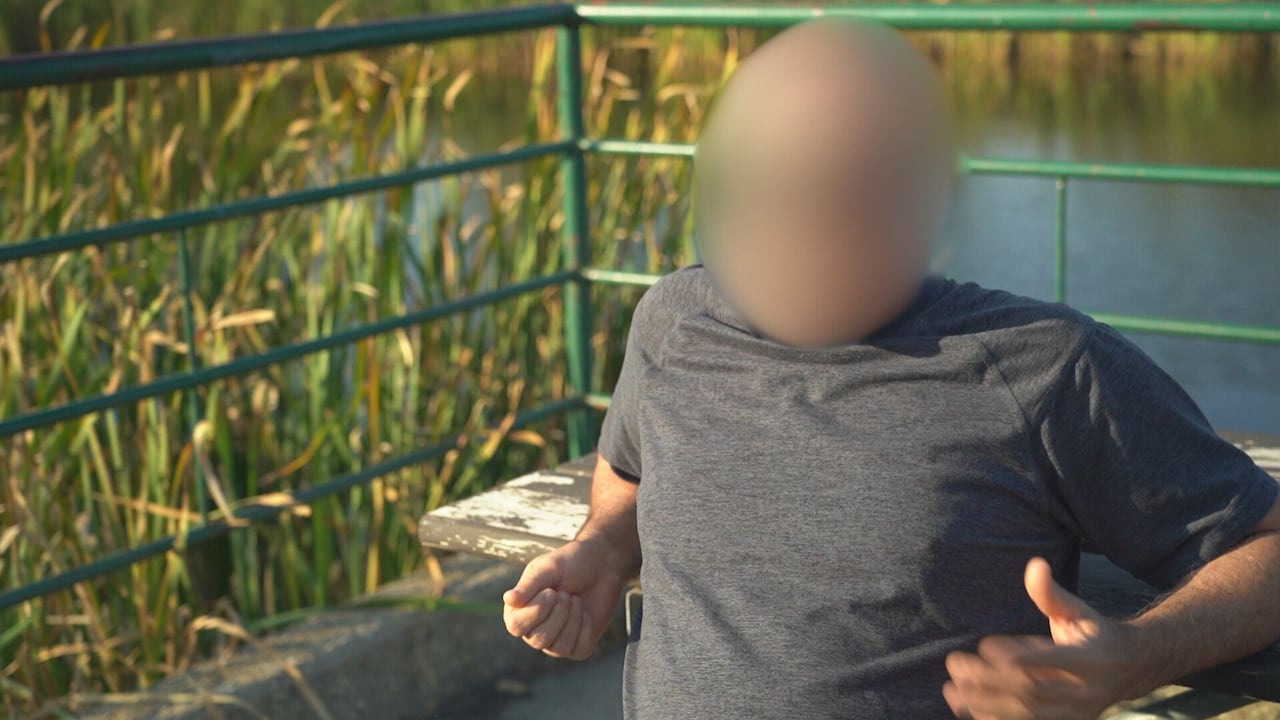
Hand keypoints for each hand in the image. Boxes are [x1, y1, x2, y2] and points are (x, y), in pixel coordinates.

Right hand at [502, 537, 627, 659]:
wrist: (601, 565)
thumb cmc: (570, 564)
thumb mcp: (548, 568)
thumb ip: (529, 585)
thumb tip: (508, 599)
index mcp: (519, 610)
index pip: (516, 626)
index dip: (535, 611)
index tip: (551, 591)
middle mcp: (533, 631)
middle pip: (538, 640)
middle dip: (558, 614)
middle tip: (566, 594)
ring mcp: (555, 642)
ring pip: (560, 647)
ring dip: (572, 619)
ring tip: (575, 599)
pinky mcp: (577, 647)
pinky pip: (579, 648)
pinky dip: (586, 627)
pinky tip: (585, 612)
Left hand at [942, 557, 1145, 719]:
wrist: (1131, 670)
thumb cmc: (1095, 633)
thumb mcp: (1078, 610)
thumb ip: (1051, 593)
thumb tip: (1035, 564)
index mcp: (1089, 660)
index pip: (1047, 662)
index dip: (1013, 655)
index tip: (984, 644)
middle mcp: (1083, 691)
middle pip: (1030, 691)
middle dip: (988, 680)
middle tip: (955, 663)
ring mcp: (1074, 713)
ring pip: (1025, 714)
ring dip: (984, 704)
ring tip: (952, 688)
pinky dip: (992, 719)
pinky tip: (965, 707)